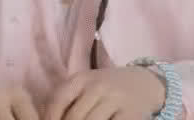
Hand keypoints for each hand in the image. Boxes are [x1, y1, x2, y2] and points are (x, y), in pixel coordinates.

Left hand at [43, 67, 164, 119]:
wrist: (142, 83)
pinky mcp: (131, 113)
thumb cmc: (104, 89)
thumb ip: (65, 101)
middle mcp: (98, 86)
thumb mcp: (84, 86)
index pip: (58, 101)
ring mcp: (116, 98)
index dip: (51, 119)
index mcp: (80, 79)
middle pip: (74, 117)